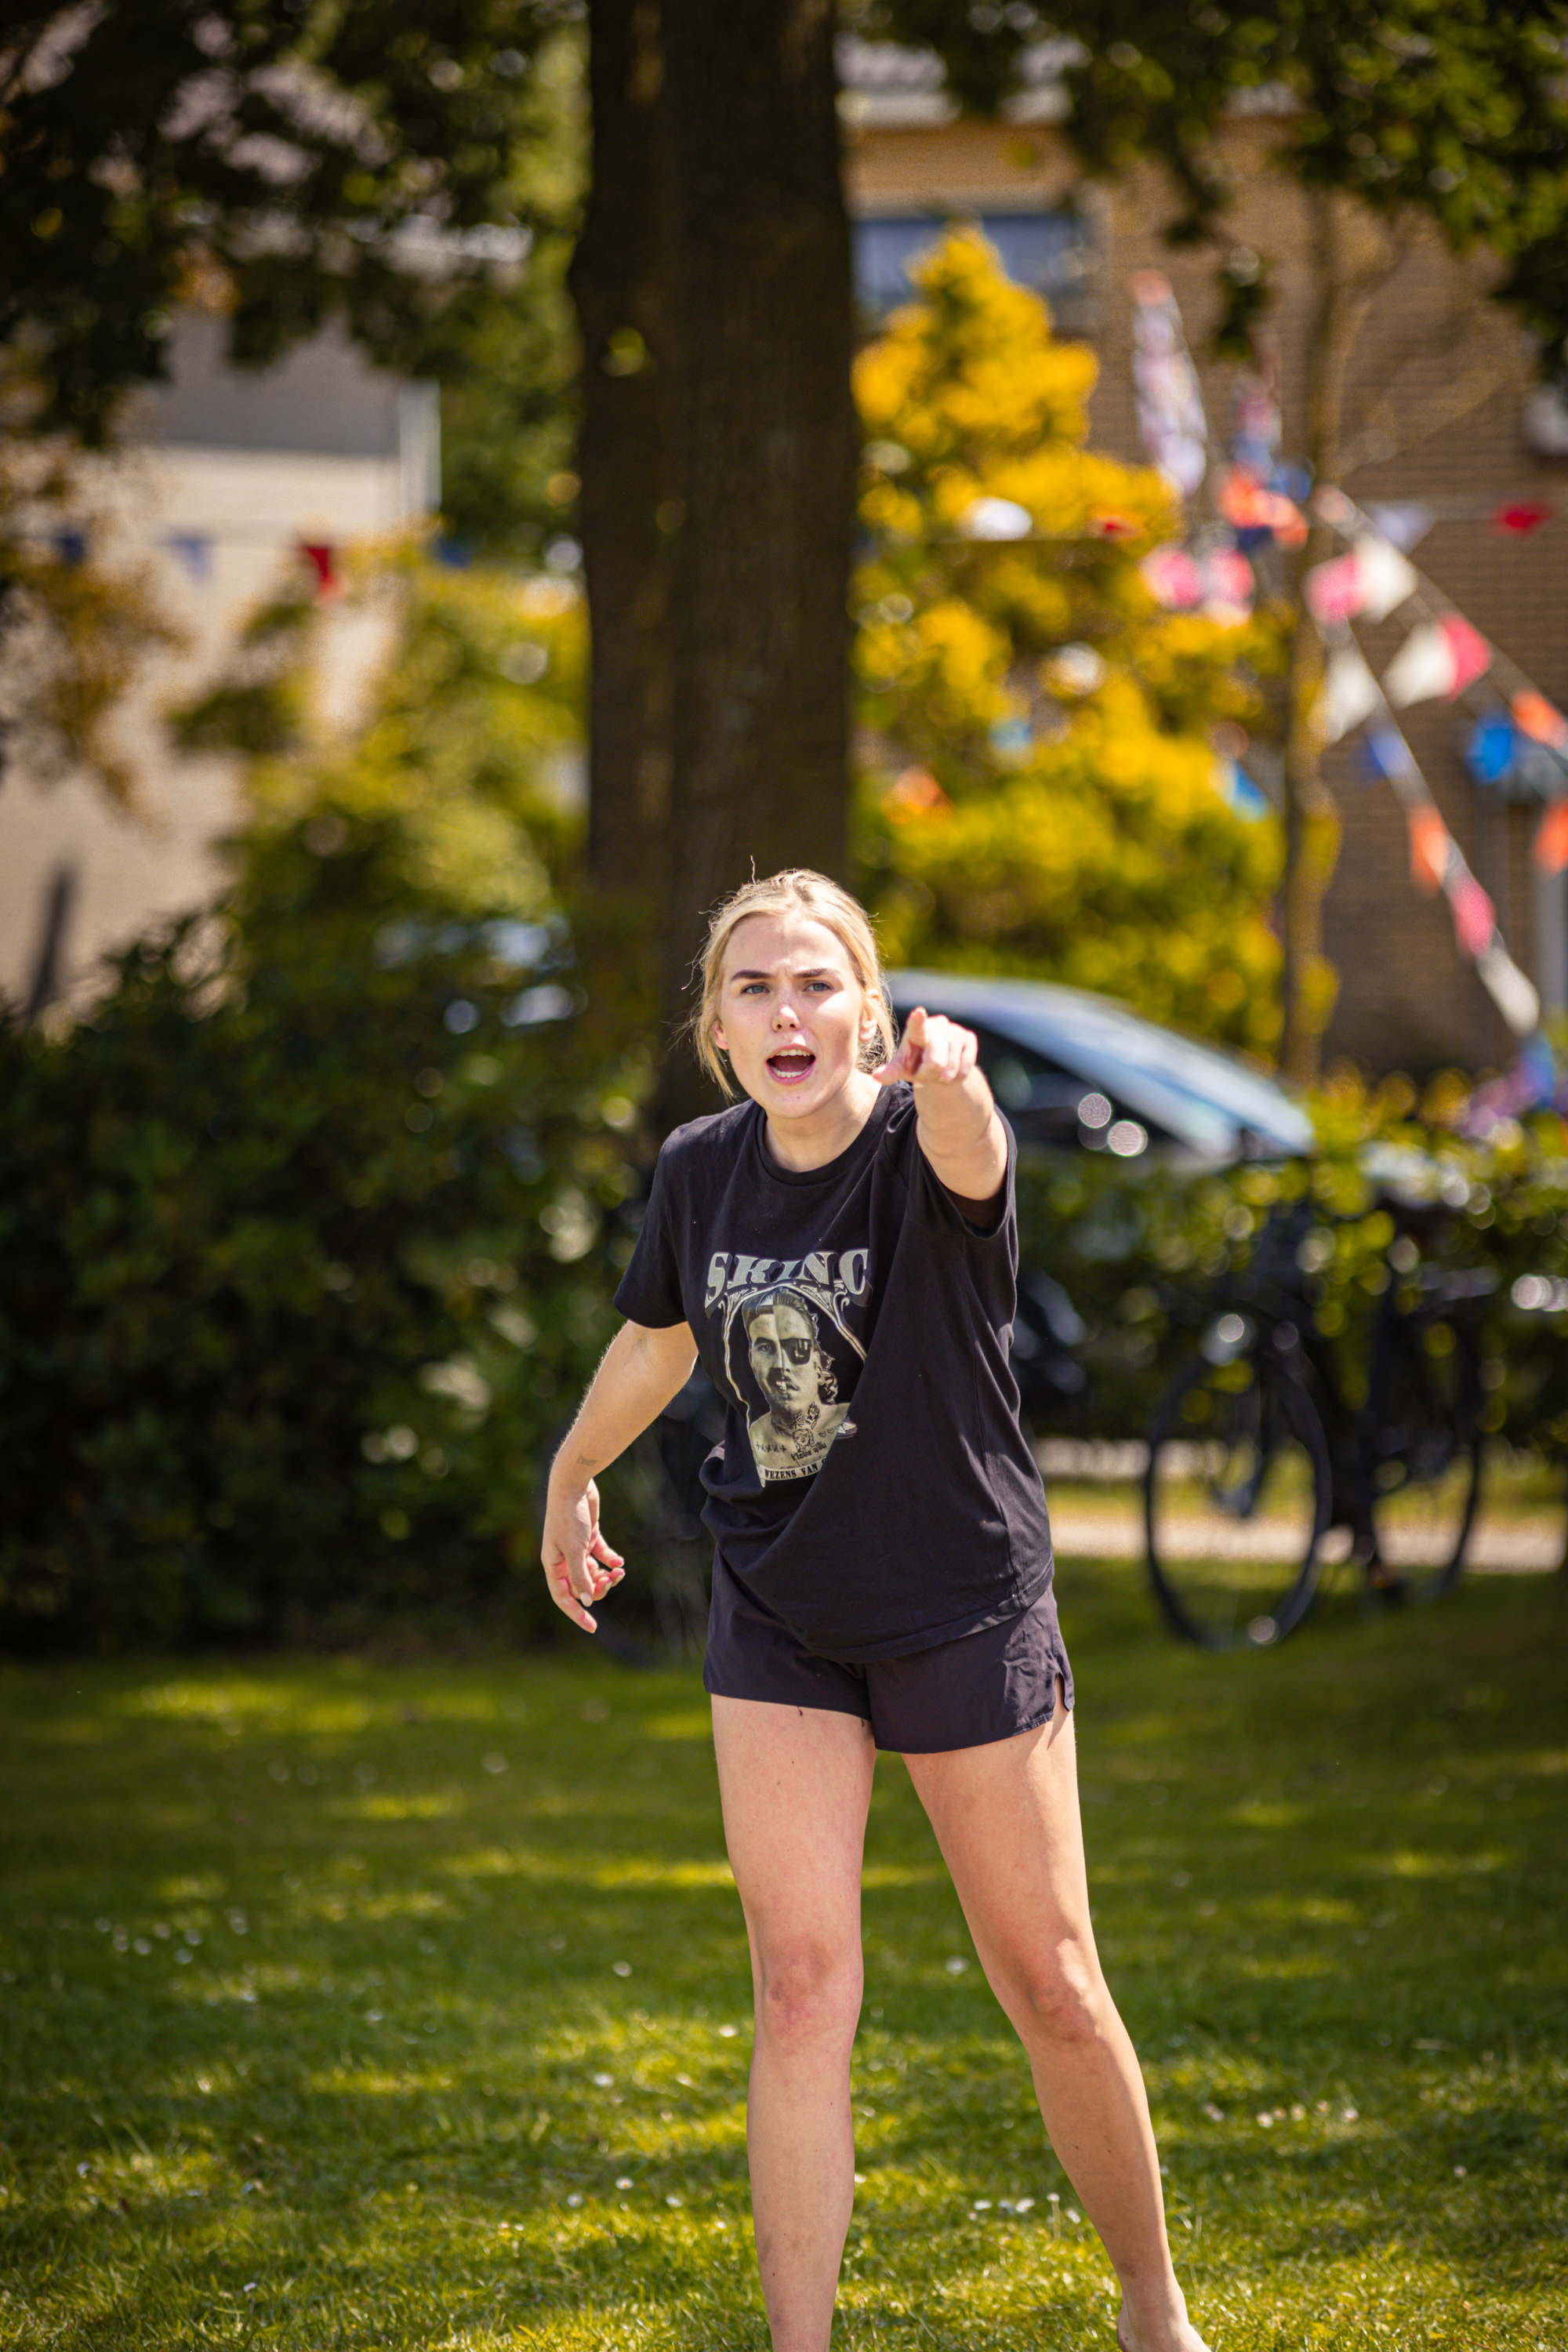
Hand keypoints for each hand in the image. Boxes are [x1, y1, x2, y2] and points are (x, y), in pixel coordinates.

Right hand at [541, 1475, 624, 1633]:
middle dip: (599, 1588)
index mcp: (553, 1565)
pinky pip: (601, 1555)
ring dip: (607, 1575)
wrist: (573, 1484)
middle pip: (582, 1585)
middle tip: (613, 1582)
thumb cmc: (569, 1517)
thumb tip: (586, 1601)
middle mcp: (563, 1559)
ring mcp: (576, 1547)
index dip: (576, 1614)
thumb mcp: (575, 1550)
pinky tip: (619, 1562)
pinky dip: (610, 1560)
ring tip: (620, 1572)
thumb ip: (580, 1577)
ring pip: (593, 1572)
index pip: (563, 1597)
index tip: (593, 1627)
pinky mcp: (589, 1536)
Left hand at [873, 1004, 977, 1090]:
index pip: (916, 1026)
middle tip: (926, 1071)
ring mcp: (955, 1030)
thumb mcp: (902, 1068)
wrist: (939, 1066)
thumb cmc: (915, 1063)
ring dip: (943, 1077)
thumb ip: (890, 1072)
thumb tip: (875, 1077)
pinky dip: (957, 1076)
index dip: (918, 1021)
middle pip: (936, 1062)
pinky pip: (965, 1069)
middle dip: (930, 1075)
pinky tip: (953, 1069)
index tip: (919, 1013)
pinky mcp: (969, 1038)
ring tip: (939, 1070)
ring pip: (951, 1068)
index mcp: (916, 1030)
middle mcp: (937, 1025)